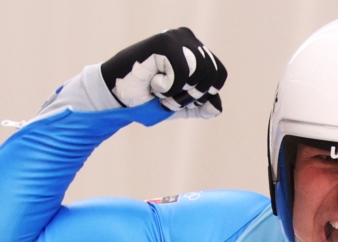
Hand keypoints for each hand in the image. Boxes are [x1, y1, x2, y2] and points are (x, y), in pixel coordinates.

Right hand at [100, 28, 226, 118]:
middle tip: (168, 97)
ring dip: (179, 92)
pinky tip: (153, 81)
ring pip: (199, 72)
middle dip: (191, 96)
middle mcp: (188, 39)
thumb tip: (216, 108)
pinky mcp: (164, 42)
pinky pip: (182, 71)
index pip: (218, 75)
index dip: (204, 94)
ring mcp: (176, 38)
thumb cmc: (147, 97)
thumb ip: (201, 107)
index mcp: (196, 51)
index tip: (181, 98)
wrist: (118, 96)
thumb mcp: (180, 105)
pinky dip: (168, 86)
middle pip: (211, 75)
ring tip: (160, 90)